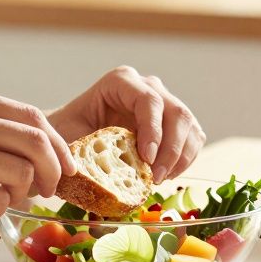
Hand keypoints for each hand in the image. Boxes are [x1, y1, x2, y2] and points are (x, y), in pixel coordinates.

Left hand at [47, 66, 205, 182]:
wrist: (73, 131)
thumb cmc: (67, 131)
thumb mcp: (68, 134)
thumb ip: (79, 146)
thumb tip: (92, 168)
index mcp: (120, 81)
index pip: (149, 100)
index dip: (153, 130)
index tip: (146, 159)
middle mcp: (146, 86)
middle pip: (177, 113)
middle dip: (171, 149)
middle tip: (155, 177)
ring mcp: (164, 101)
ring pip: (189, 126)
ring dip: (180, 157)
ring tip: (158, 180)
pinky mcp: (173, 122)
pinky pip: (193, 138)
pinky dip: (185, 160)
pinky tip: (166, 175)